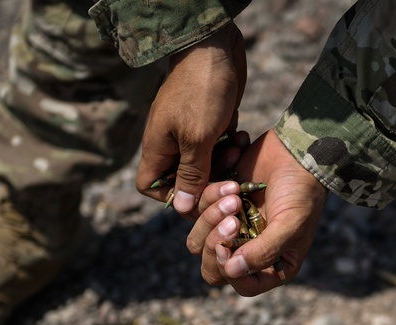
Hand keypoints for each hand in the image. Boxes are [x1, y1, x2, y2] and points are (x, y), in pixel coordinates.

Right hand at [137, 21, 246, 215]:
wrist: (215, 45)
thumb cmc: (201, 90)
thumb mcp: (197, 137)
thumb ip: (191, 173)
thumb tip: (182, 208)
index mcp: (158, 148)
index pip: (151, 186)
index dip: (172, 196)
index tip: (198, 193)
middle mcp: (171, 144)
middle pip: (184, 180)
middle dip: (209, 181)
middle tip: (230, 174)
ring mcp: (190, 133)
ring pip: (206, 165)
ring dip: (224, 163)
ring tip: (237, 148)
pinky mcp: (210, 124)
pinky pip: (219, 148)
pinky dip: (231, 147)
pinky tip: (243, 136)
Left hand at [188, 130, 326, 295]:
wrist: (297, 151)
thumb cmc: (302, 191)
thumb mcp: (291, 224)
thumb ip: (264, 252)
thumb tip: (232, 271)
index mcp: (272, 265)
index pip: (241, 284)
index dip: (228, 269)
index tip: (226, 245)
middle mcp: (247, 252)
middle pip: (211, 266)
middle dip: (215, 240)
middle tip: (232, 213)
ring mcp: (228, 230)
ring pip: (197, 239)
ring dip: (210, 215)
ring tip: (233, 191)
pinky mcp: (214, 206)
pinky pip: (194, 208)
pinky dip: (208, 192)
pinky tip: (231, 179)